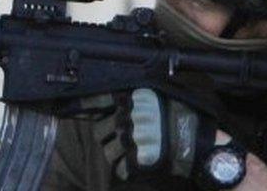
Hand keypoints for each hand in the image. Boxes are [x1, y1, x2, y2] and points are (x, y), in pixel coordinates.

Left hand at [88, 89, 210, 180]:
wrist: (200, 142)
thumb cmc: (181, 117)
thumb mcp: (156, 97)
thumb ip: (133, 99)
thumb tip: (109, 104)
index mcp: (132, 98)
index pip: (96, 101)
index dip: (80, 106)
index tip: (65, 108)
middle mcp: (128, 117)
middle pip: (99, 131)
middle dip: (108, 136)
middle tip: (124, 138)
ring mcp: (131, 139)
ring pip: (107, 152)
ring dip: (117, 154)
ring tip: (133, 152)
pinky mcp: (137, 160)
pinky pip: (120, 169)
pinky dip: (127, 169)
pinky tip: (140, 164)